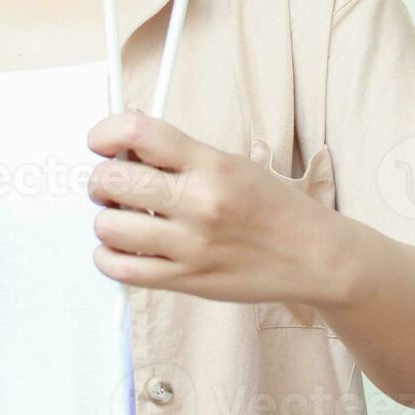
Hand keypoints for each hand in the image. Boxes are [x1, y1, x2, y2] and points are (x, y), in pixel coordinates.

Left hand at [86, 112, 339, 306]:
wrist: (314, 256)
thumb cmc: (268, 204)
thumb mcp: (229, 162)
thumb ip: (176, 150)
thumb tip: (122, 134)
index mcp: (210, 163)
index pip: (138, 132)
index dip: (105, 133)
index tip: (101, 143)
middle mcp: (199, 202)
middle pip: (112, 181)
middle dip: (100, 181)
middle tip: (112, 187)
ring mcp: (192, 246)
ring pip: (109, 227)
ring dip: (106, 221)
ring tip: (123, 219)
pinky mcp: (187, 282)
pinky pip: (121, 270)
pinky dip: (108, 257)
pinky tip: (122, 249)